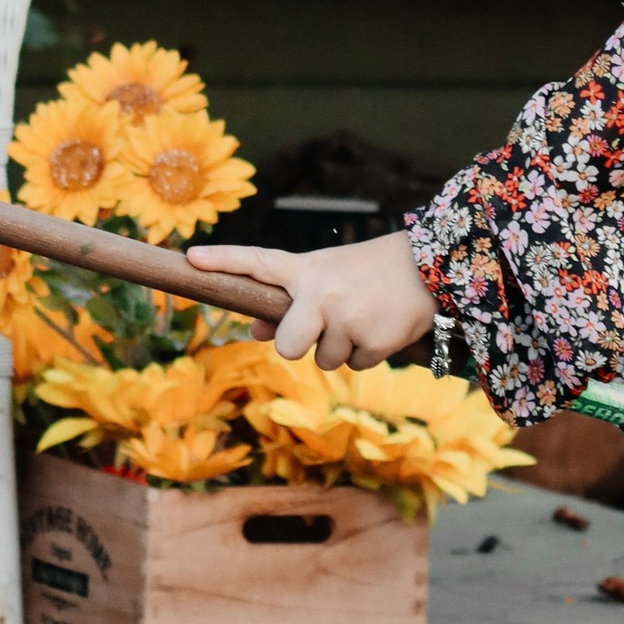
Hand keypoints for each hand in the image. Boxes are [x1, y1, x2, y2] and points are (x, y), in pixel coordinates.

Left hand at [186, 226, 438, 371]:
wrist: (431, 268)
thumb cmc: (368, 273)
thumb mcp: (327, 278)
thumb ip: (289, 303)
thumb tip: (253, 330)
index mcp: (306, 270)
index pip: (257, 262)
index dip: (223, 262)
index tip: (191, 258)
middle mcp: (322, 293)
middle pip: (286, 347)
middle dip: (300, 346)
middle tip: (323, 327)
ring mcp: (347, 318)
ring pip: (324, 360)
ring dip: (341, 347)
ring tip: (363, 316)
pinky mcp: (373, 341)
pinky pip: (355, 365)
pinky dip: (367, 353)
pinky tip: (381, 326)